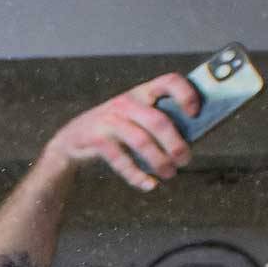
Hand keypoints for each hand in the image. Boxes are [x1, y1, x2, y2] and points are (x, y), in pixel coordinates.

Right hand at [38, 75, 199, 192]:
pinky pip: (121, 160)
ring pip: (141, 142)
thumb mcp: (134, 116)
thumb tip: (193, 138)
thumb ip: (158, 119)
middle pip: (158, 121)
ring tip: (170, 174)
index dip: (186, 94)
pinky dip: (137, 175)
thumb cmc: (114, 129)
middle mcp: (126, 102)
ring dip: (159, 161)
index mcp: (142, 92)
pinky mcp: (97, 140)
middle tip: (185, 160)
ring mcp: (110, 121)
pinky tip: (149, 184)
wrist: (71, 140)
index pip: (169, 82)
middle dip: (175, 144)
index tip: (195, 114)